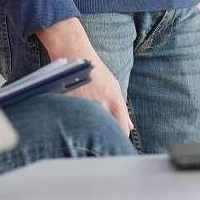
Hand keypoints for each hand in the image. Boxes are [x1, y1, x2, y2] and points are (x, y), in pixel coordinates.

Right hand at [36, 18, 132, 134]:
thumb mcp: (114, 87)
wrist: (74, 54)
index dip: (120, 140)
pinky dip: (76, 126)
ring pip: (90, 130)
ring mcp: (85, 106)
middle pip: (106, 134)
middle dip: (105, 139)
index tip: (117, 145)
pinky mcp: (69, 106)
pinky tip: (74, 124)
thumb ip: (122, 109)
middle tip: (102, 144)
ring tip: (87, 134)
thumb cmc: (96, 71)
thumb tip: (129, 126)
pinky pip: (75, 123)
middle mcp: (101, 106)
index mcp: (115, 102)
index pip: (122, 131)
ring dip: (90, 134)